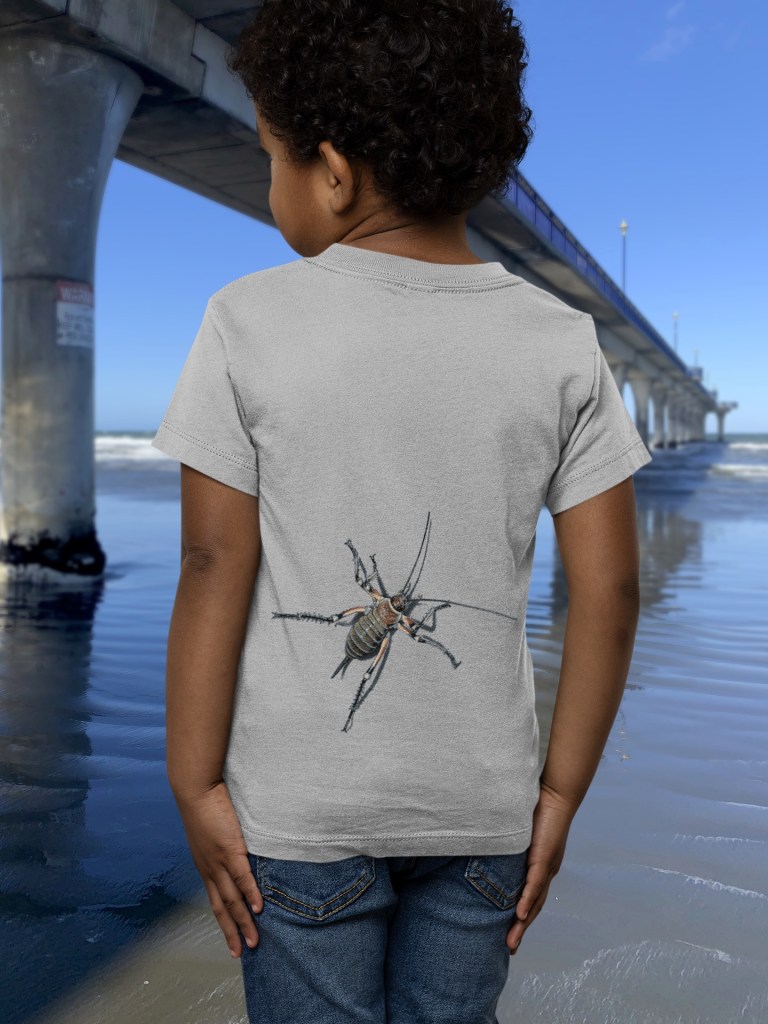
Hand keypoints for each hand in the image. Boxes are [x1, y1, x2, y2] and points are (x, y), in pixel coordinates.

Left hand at [173, 779, 263, 957]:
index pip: (215, 900)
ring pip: (233, 899)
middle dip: (232, 932)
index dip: (224, 922)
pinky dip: (251, 894)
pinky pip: (243, 877)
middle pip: (222, 908)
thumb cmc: (205, 805)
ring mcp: (219, 861)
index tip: (231, 940)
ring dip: (244, 922)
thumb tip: (233, 851)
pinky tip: (259, 908)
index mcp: (204, 866)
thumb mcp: (210, 832)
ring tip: (254, 940)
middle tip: (241, 952)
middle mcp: (209, 869)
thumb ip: (221, 845)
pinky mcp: (230, 849)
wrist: (195, 789)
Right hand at [506, 782, 573, 954]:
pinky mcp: (544, 857)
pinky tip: (519, 915)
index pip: (532, 897)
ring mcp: (546, 866)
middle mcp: (547, 871)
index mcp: (543, 866)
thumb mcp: (522, 831)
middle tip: (510, 947)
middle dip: (521, 928)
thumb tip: (494, 843)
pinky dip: (526, 901)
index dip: (522, 916)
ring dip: (522, 923)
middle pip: (534, 906)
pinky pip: (534, 884)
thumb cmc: (539, 807)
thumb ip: (512, 841)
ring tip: (511, 940)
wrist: (556, 793)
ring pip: (534, 901)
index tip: (511, 933)